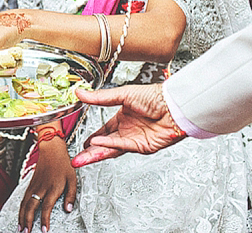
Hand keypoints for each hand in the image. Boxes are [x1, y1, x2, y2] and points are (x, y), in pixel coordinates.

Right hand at [19, 138, 76, 232]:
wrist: (51, 150)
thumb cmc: (63, 164)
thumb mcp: (73, 179)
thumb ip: (71, 195)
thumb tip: (69, 209)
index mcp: (53, 187)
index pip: (47, 207)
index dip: (45, 220)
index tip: (44, 230)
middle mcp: (41, 188)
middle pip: (31, 207)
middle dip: (28, 221)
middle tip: (26, 232)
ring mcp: (34, 186)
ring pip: (25, 203)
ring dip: (22, 217)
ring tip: (21, 228)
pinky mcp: (30, 184)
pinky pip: (23, 199)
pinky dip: (20, 209)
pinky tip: (20, 216)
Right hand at [71, 84, 185, 167]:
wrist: (174, 105)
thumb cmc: (155, 96)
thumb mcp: (123, 94)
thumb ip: (100, 97)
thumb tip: (81, 93)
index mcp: (123, 117)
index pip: (104, 131)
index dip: (93, 138)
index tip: (82, 144)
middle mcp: (127, 130)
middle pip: (104, 144)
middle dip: (89, 153)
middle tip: (76, 158)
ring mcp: (134, 139)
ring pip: (110, 149)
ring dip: (95, 155)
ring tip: (81, 160)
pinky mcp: (142, 146)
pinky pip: (121, 146)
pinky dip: (108, 145)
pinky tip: (96, 144)